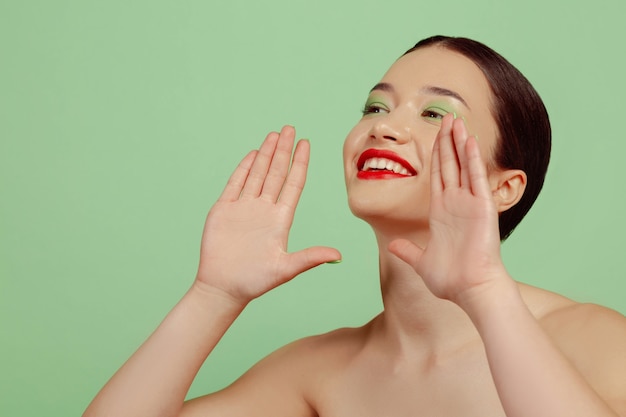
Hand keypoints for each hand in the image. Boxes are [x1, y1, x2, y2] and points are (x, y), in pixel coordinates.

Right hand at [195, 126, 340, 305]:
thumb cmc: (255, 282)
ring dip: (265, 154)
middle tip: (290, 128)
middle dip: (283, 150)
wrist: (223, 288)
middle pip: (276, 173)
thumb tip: (339, 256)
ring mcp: (244, 208)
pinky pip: (235, 184)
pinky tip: (252, 154)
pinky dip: (243, 168)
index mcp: (280, 220)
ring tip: (273, 135)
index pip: (293, 184)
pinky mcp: (224, 210)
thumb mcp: (286, 269)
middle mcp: (264, 210)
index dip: (299, 163)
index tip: (306, 143)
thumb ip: (310, 258)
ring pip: (257, 174)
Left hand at [389, 114, 506, 304]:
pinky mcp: (482, 207)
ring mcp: (469, 204)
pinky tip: (469, 140)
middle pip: (450, 164)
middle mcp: (456, 204)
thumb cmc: (450, 280)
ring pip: (464, 165)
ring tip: (457, 120)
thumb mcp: (421, 261)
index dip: (436, 155)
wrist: (470, 290)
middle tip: (447, 117)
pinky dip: (473, 159)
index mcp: (441, 213)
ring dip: (460, 143)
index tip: (435, 136)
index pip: (438, 176)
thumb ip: (407, 251)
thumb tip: (392, 245)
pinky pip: (476, 178)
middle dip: (447, 141)